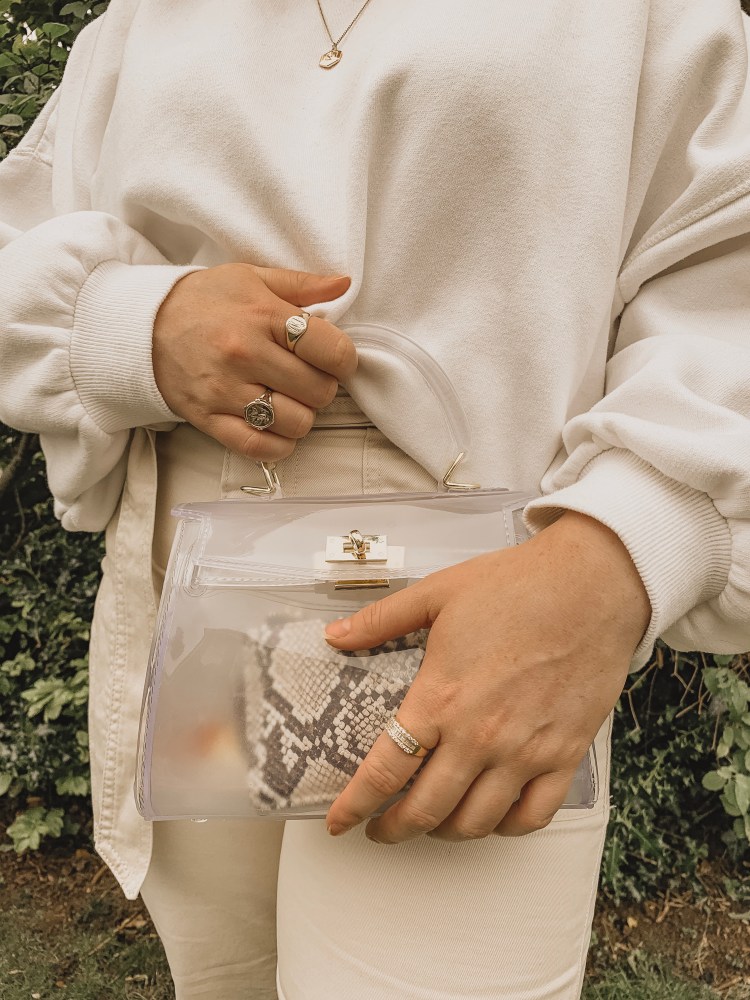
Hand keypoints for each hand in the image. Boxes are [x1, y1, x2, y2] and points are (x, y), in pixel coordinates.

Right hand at [152, 264, 355, 458]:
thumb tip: (344, 284)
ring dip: (303, 416)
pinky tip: (278, 428)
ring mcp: (225, 390)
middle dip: (324, 386)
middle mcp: (244, 354)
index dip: (344, 359)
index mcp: (261, 315)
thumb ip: (301, 284)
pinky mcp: (208, 419)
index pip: (330, 349)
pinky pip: (259, 447)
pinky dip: (279, 445)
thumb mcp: (251, 277)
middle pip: (319, 390)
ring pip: (295, 422)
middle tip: (309, 377)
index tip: (335, 359)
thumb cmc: (204, 300)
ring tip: (291, 400)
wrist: (141, 325)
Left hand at [323, 510, 650, 842]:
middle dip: (393, 830)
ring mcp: (524, 751)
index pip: (385, 771)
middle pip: (425, 810)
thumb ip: (381, 620)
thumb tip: (336, 634)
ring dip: (445, 832)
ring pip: (475, 822)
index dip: (355, 805)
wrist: (592, 585)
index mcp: (440, 697)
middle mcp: (479, 735)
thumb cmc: (519, 585)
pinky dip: (506, 828)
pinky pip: (532, 815)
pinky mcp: (564, 754)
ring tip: (431, 822)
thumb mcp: (437, 593)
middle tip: (380, 830)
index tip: (339, 820)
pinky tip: (491, 817)